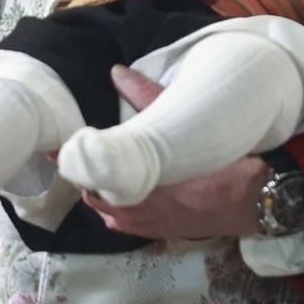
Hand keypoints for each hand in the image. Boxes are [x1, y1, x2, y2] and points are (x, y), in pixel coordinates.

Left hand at [75, 65, 263, 238]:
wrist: (249, 200)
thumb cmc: (217, 164)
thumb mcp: (179, 124)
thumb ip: (145, 96)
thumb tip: (117, 72)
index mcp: (131, 185)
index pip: (84, 171)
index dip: (67, 157)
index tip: (54, 145)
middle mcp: (130, 210)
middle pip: (89, 192)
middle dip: (85, 173)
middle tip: (81, 152)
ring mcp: (141, 225)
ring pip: (104, 209)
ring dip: (99, 190)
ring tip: (101, 169)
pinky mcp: (154, 232)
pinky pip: (122, 222)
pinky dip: (116, 207)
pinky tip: (123, 191)